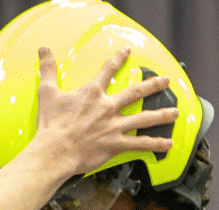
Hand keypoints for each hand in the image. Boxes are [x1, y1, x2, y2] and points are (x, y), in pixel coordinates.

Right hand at [34, 46, 178, 175]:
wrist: (54, 151)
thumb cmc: (50, 125)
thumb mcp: (47, 93)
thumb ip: (47, 69)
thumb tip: (43, 50)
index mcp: (92, 93)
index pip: (109, 69)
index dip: (119, 58)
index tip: (127, 52)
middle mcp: (107, 107)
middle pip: (137, 92)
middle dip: (154, 85)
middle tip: (165, 81)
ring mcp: (114, 126)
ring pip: (144, 118)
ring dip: (162, 115)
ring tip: (175, 112)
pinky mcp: (115, 144)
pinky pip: (140, 144)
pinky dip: (155, 144)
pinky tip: (167, 143)